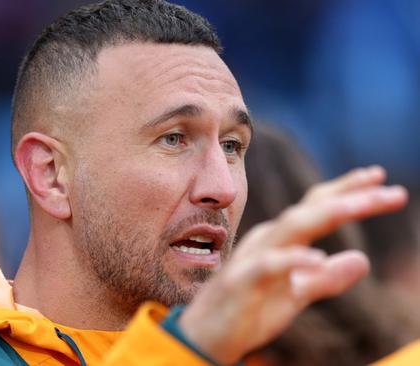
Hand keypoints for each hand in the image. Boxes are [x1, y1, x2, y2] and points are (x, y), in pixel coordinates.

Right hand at [178, 166, 406, 364]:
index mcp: (279, 241)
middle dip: (350, 197)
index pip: (315, 207)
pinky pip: (267, 266)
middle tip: (391, 191)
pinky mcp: (239, 282)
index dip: (345, 189)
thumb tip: (362, 259)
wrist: (204, 336)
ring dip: (326, 214)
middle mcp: (266, 241)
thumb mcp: (295, 295)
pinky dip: (292, 260)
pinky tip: (318, 258)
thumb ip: (326, 278)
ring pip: (290, 228)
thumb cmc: (247, 311)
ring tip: (361, 206)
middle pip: (309, 211)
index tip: (378, 175)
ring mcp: (251, 259)